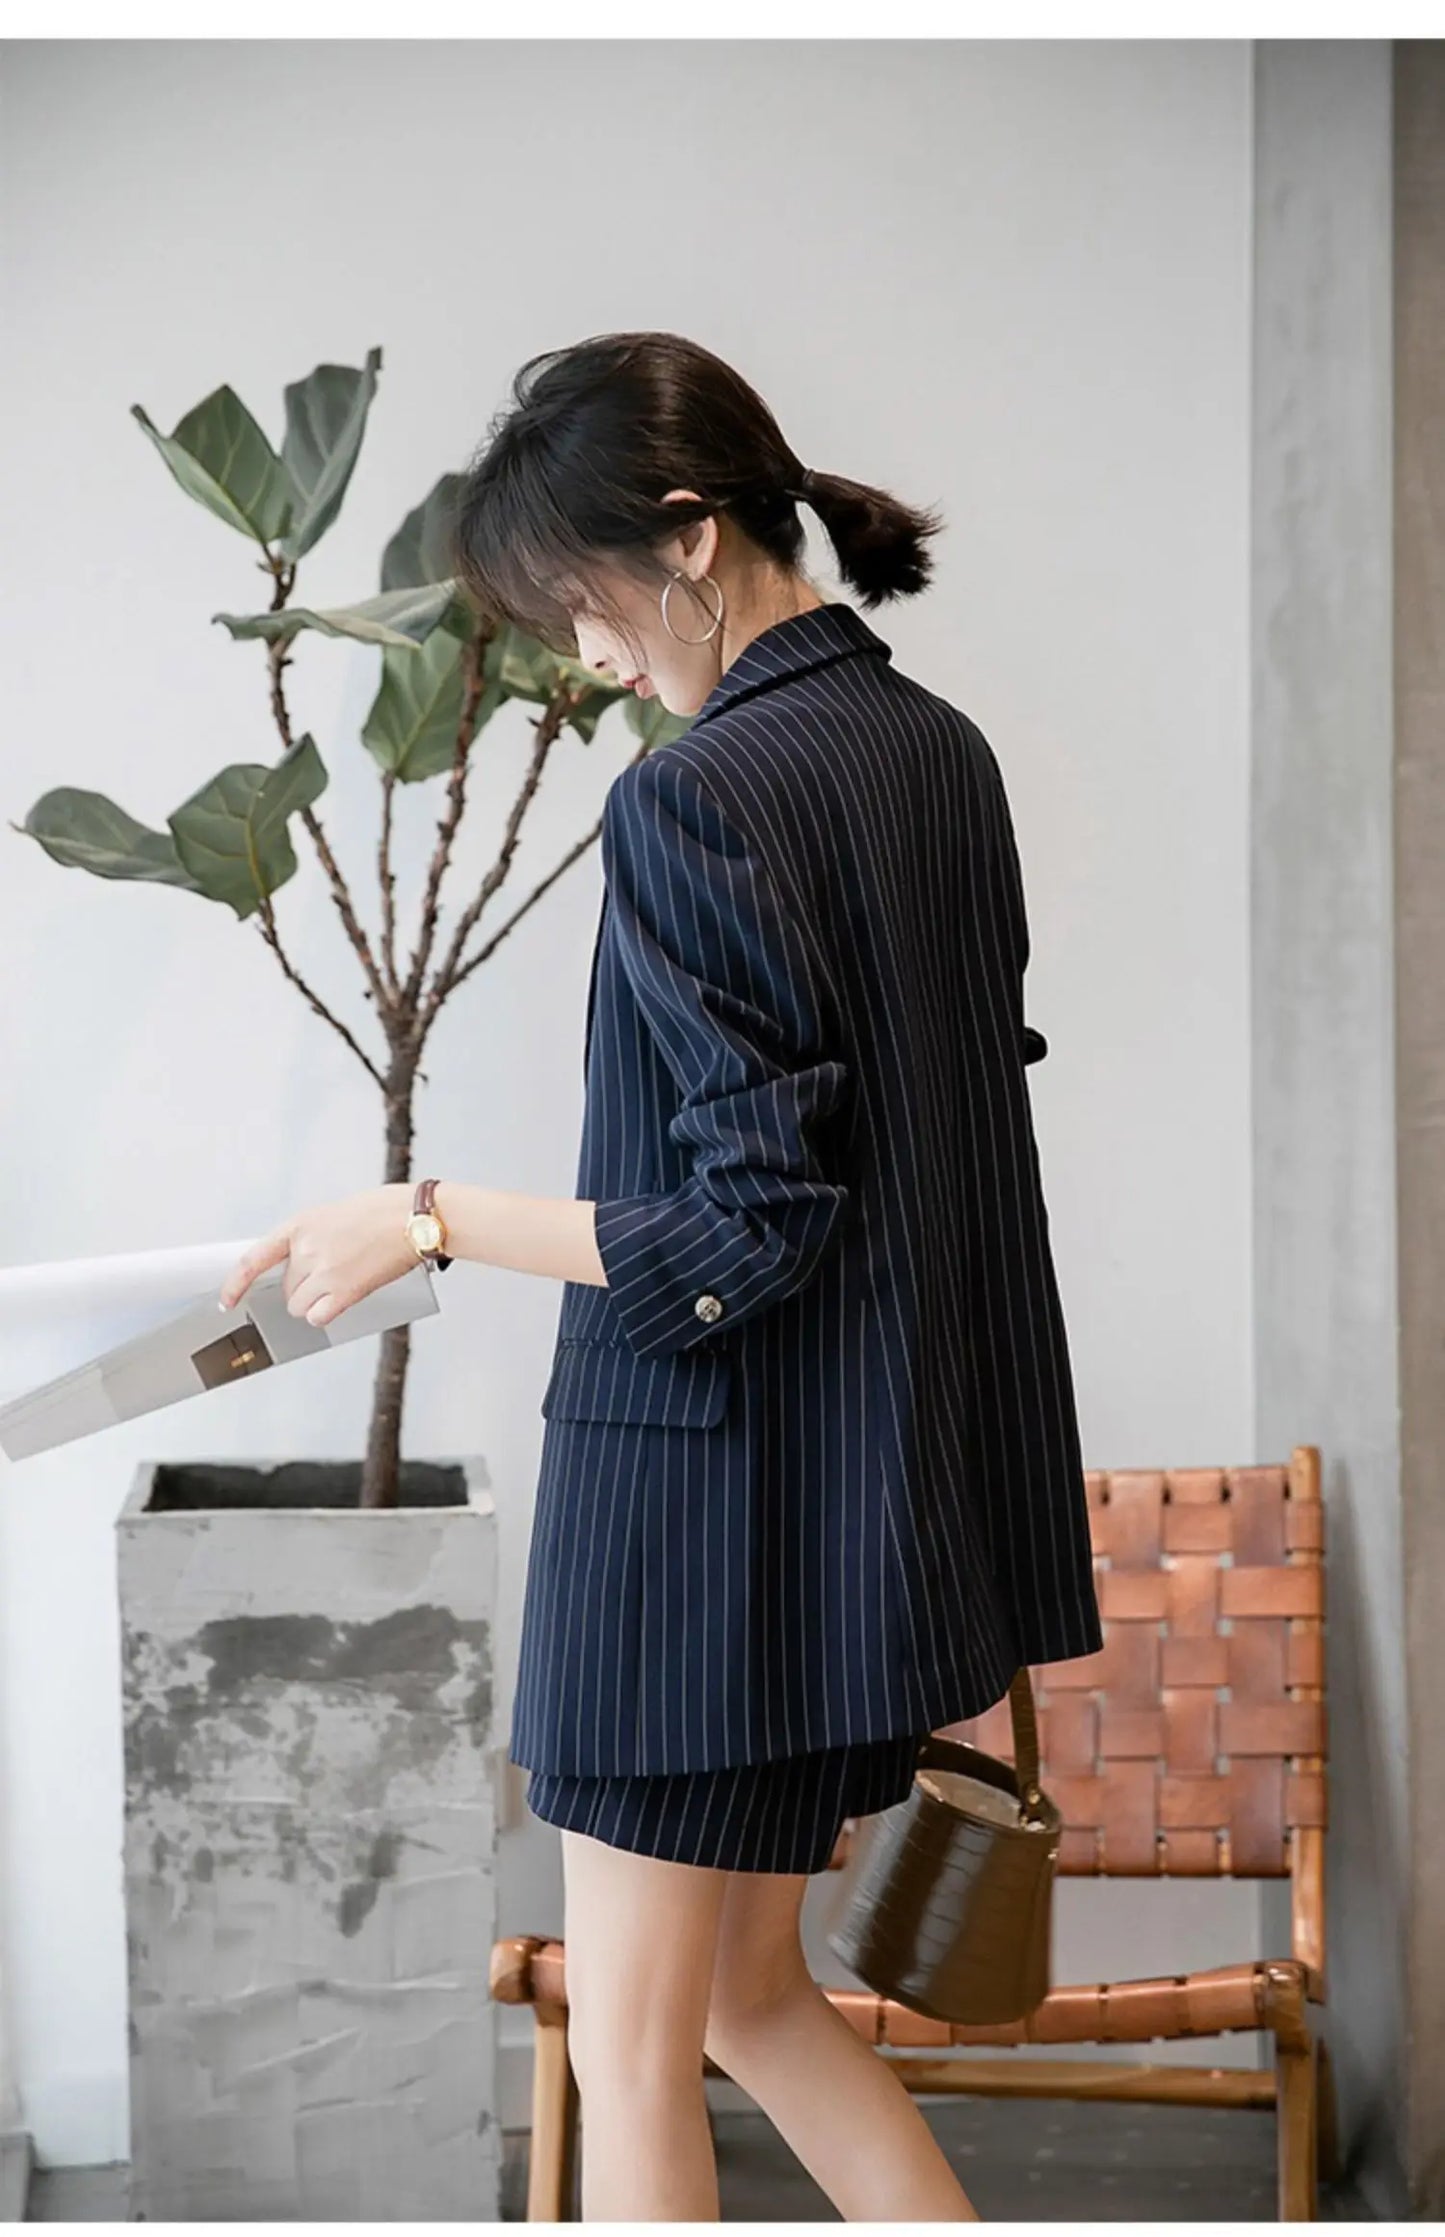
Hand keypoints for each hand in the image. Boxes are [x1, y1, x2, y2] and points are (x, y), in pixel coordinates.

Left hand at [216, 1184, 419, 1327]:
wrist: (415, 1218)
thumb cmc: (383, 1212)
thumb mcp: (334, 1214)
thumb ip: (311, 1238)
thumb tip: (301, 1265)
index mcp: (299, 1225)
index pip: (253, 1259)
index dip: (234, 1284)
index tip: (226, 1301)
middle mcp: (306, 1249)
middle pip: (285, 1288)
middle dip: (303, 1287)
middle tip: (332, 1272)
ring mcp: (324, 1271)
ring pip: (299, 1306)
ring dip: (315, 1302)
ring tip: (342, 1283)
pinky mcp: (344, 1292)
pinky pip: (318, 1316)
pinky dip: (326, 1313)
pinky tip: (341, 1300)